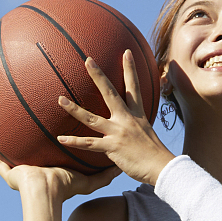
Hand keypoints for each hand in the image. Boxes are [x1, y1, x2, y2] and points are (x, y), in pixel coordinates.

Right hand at [0, 144, 118, 202]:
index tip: (49, 140)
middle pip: (28, 158)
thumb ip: (103, 176)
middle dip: (25, 149)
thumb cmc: (63, 188)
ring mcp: (19, 174)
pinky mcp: (8, 174)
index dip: (49, 151)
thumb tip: (118, 170)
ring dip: (5, 151)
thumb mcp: (86, 182)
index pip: (49, 159)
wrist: (45, 192)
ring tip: (0, 136)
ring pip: (10, 160)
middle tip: (24, 134)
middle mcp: (33, 172)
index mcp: (48, 173)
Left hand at [54, 51, 172, 187]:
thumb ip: (135, 126)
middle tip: (87, 60)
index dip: (130, 69)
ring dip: (74, 109)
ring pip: (91, 118)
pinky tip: (60, 138)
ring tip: (60, 99)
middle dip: (98, 76)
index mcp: (137, 114)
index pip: (134, 86)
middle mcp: (126, 119)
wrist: (162, 168)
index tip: (126, 52)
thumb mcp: (147, 132)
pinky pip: (89, 144)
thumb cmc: (154, 153)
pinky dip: (74, 141)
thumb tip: (129, 126)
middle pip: (109, 93)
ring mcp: (118, 132)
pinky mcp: (112, 148)